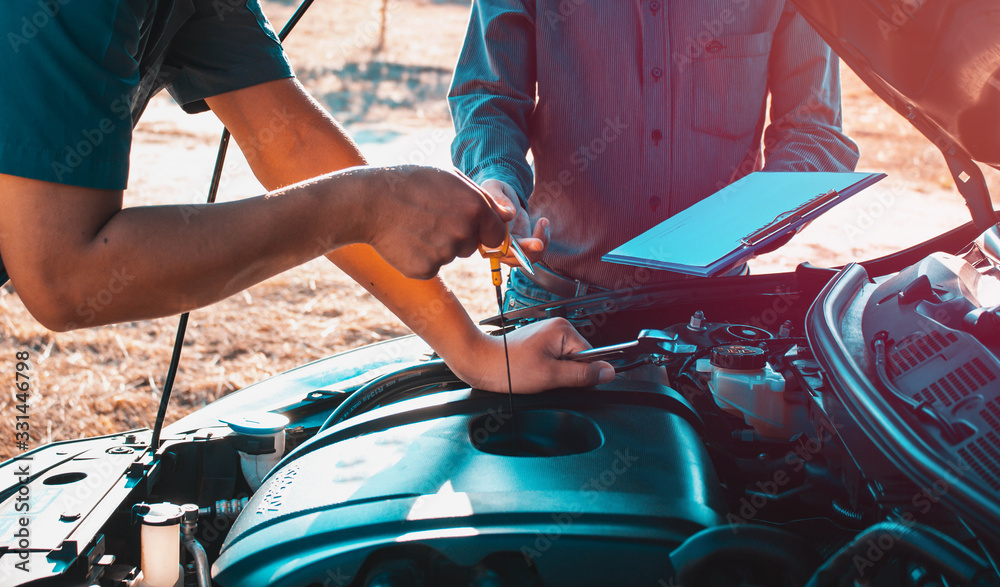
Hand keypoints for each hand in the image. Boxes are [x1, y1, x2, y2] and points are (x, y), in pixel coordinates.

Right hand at [362, 166, 508, 278]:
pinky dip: (420, 258)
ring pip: (449, 256)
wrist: (369, 201)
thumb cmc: (410, 184)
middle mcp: (464, 233)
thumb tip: (509, 217)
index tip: (464, 224)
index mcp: (476, 208)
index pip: (496, 235)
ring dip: (436, 246)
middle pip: (471, 247)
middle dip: (456, 237)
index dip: (481, 231)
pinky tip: (405, 240)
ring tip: (414, 226)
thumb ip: (483, 198)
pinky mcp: (426, 269)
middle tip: (428, 218)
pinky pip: (431, 267)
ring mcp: (445, 254)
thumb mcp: (449, 178)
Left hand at [449, 318, 614, 393]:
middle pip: (578, 358)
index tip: (564, 381)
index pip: (590, 355)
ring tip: (536, 375)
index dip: (580, 374)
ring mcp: (546, 335)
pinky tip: (532, 373)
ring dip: (555, 373)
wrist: (480, 363)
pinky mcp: (538, 343)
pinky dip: (546, 370)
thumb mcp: (551, 376)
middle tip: (546, 378)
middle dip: (566, 374)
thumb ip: (583, 375)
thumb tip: (609, 372)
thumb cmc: (509, 368)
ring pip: (565, 361)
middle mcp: (556, 327)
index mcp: (563, 329)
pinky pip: (553, 360)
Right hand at [479, 179, 548, 266]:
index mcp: (484, 235)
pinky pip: (536, 252)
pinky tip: (543, 223)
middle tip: (539, 242)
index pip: (494, 247)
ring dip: (540, 243)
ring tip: (543, 221)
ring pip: (526, 259)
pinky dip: (544, 240)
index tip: (514, 241)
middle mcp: (495, 247)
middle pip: (512, 258)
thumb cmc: (495, 191)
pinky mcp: (522, 246)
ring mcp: (510, 249)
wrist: (504, 196)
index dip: (505, 247)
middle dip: (527, 250)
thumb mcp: (495, 188)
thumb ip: (499, 198)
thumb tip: (509, 214)